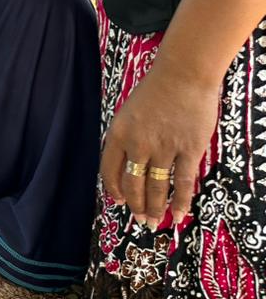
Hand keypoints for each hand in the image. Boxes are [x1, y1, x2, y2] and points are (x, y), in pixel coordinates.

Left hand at [100, 59, 218, 229]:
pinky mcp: (189, 149)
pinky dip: (180, 200)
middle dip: (136, 205)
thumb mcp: (127, 114)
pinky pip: (183, 182)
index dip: (114, 190)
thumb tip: (128, 165)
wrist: (183, 75)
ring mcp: (164, 148)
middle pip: (133, 183)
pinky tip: (178, 214)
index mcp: (118, 135)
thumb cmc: (155, 92)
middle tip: (140, 220)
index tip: (119, 202)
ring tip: (155, 222)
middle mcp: (137, 144)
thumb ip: (126, 139)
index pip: (109, 170)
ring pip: (157, 187)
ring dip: (155, 208)